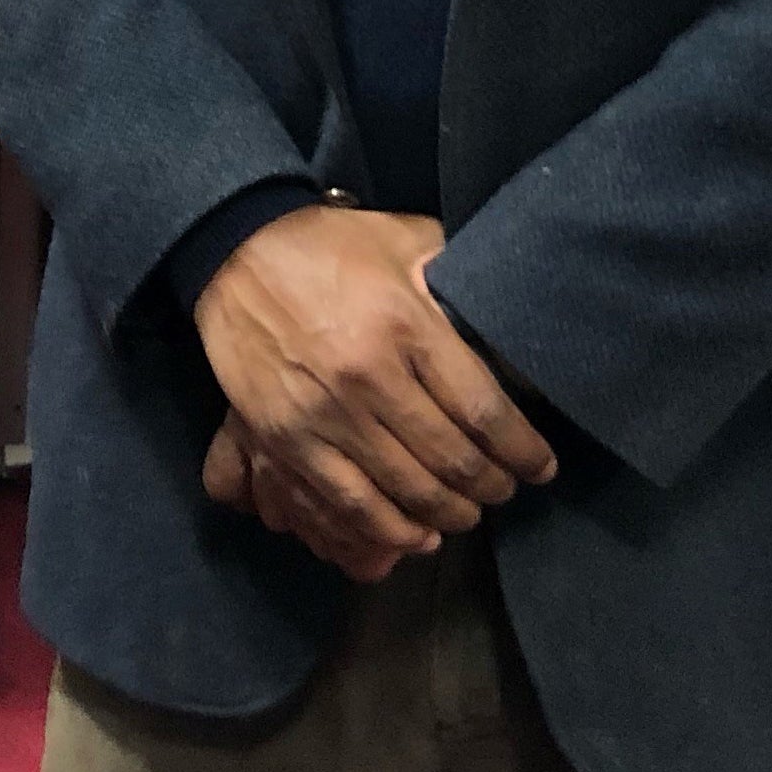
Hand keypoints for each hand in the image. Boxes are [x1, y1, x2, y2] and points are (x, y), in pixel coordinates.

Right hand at [193, 206, 554, 572]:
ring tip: (464, 514)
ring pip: (406, 491)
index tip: (540, 467)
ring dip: (447, 515)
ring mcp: (324, 413)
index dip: (521, 451)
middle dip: (489, 488)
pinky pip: (349, 503)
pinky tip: (415, 534)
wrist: (231, 249)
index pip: (484, 410)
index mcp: (407, 325)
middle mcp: (370, 375)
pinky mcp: (286, 438)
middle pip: (451, 460)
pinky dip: (390, 530)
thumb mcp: (400, 237)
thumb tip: (498, 288)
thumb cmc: (326, 244)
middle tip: (502, 491)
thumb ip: (451, 264)